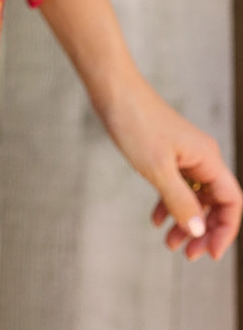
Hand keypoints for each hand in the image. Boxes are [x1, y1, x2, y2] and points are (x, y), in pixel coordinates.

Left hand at [100, 77, 241, 261]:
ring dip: (185, 221)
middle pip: (214, 202)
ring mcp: (183, 154)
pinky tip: (156, 220)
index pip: (231, 201)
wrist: (112, 89)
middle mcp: (201, 157)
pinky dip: (169, 204)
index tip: (209, 253)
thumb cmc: (136, 122)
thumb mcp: (158, 169)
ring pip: (194, 196)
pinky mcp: (166, 153)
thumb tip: (199, 231)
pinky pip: (176, 185)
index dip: (225, 230)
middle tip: (187, 254)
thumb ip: (180, 201)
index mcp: (208, 158)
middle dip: (204, 231)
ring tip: (170, 244)